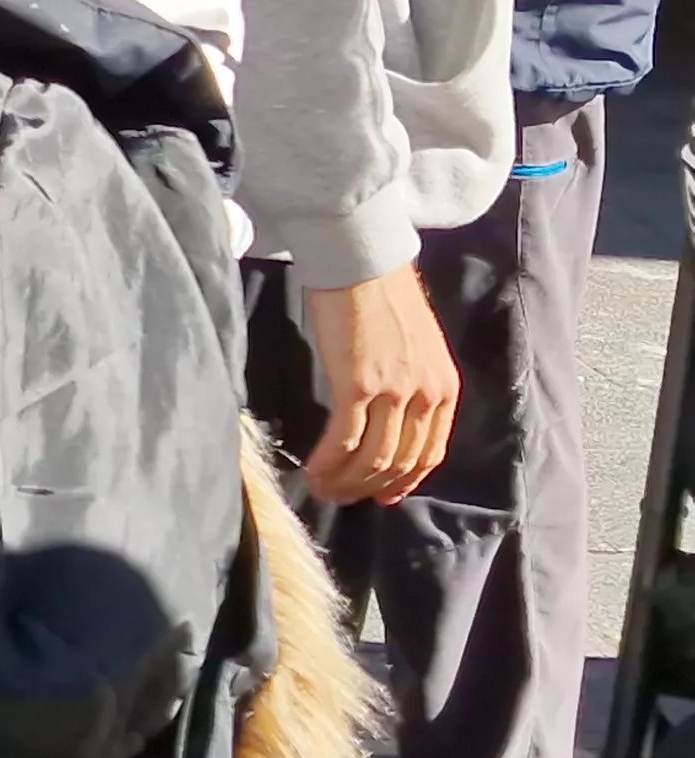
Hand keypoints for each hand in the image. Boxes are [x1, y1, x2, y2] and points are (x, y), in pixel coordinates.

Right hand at [303, 265, 461, 505]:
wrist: (361, 260)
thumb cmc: (380, 295)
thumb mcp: (414, 348)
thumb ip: (409, 384)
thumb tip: (383, 419)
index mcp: (444, 388)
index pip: (428, 454)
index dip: (403, 482)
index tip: (380, 496)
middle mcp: (426, 395)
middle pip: (399, 462)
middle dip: (368, 488)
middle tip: (340, 497)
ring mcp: (394, 391)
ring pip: (372, 458)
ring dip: (344, 481)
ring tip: (321, 489)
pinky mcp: (358, 385)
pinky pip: (344, 439)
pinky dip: (327, 462)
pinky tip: (312, 470)